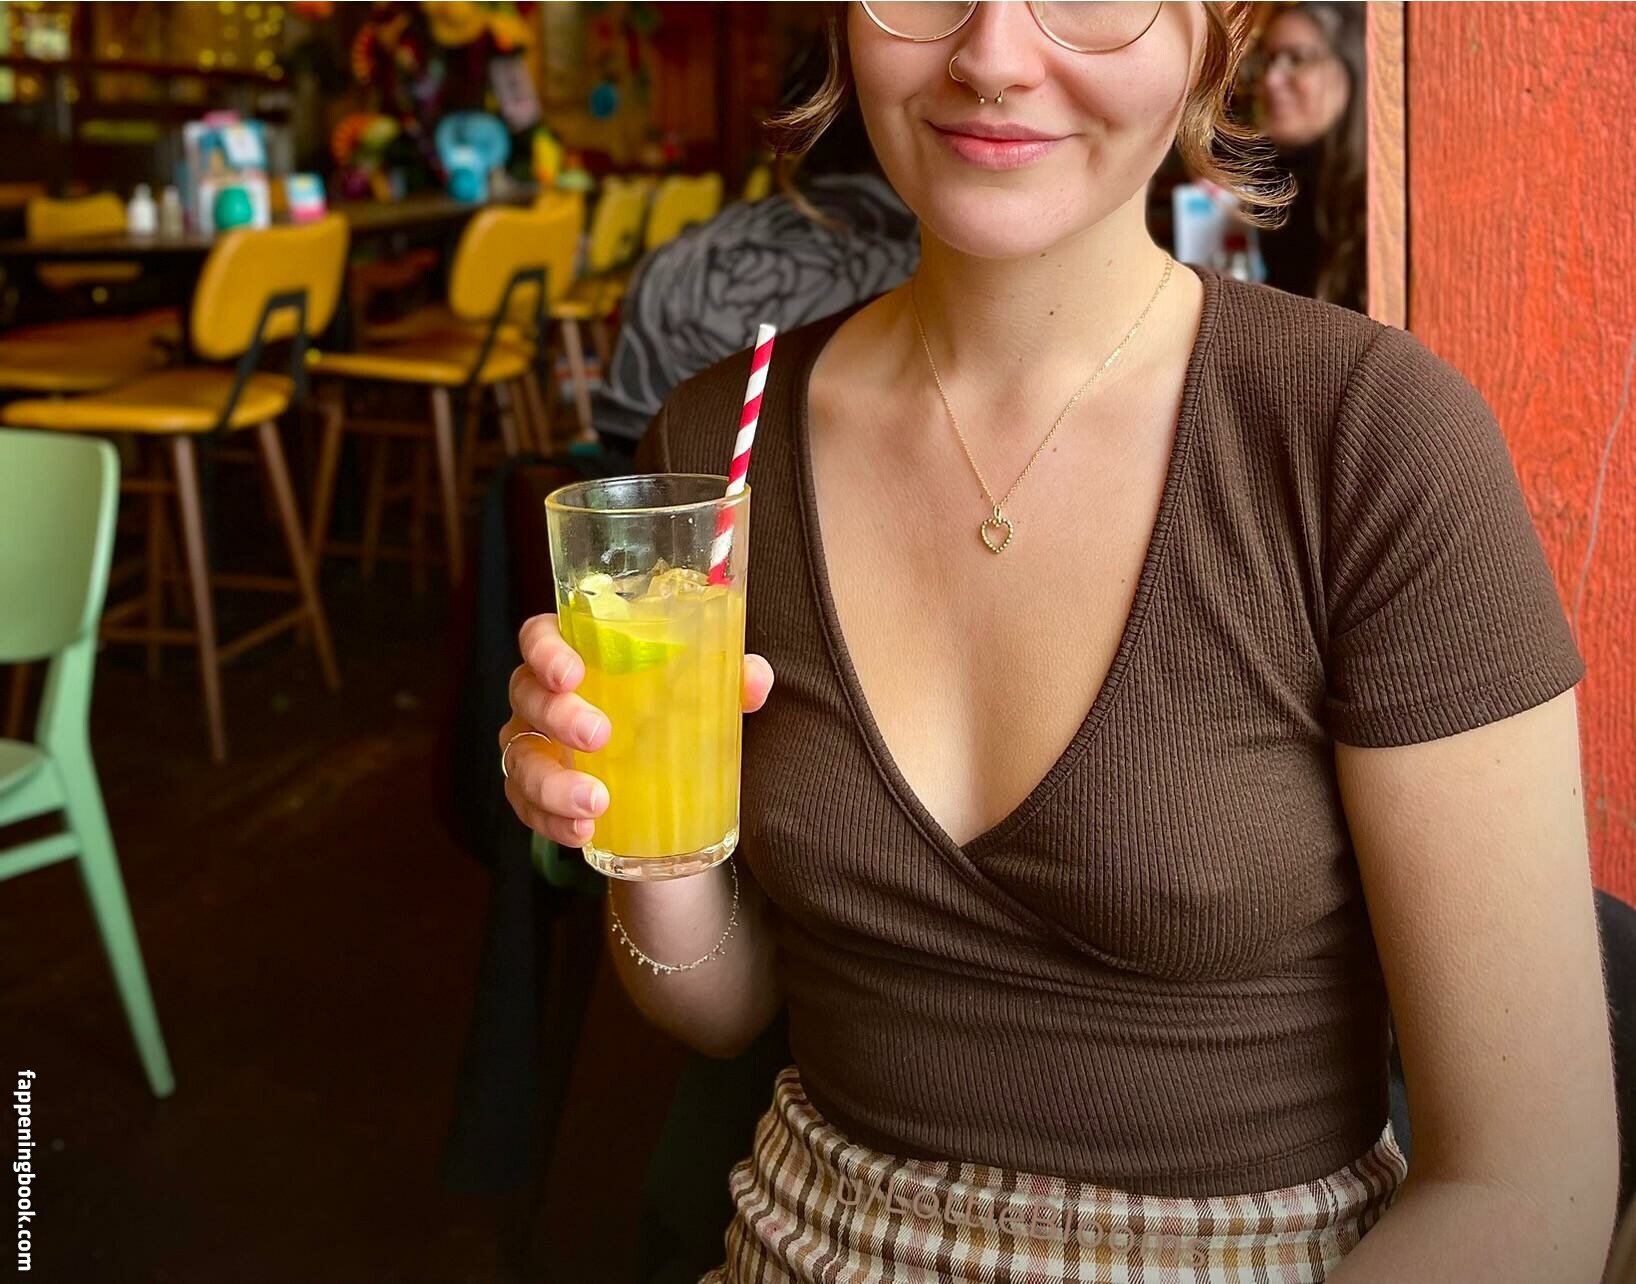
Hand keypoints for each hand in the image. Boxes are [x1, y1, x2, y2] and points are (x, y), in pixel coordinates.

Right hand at [499, 612, 774, 848]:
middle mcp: (544, 697)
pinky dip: (551, 821)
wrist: (663, 780)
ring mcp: (534, 745)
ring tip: (596, 802)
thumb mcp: (703, 691)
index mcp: (577, 656)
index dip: (545, 650)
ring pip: (521, 758)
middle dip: (558, 716)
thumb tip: (753, 679)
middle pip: (526, 695)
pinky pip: (526, 806)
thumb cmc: (671, 712)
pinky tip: (583, 831)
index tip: (572, 673)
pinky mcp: (536, 793)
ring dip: (552, 782)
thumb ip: (731, 676)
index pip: (539, 637)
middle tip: (599, 735)